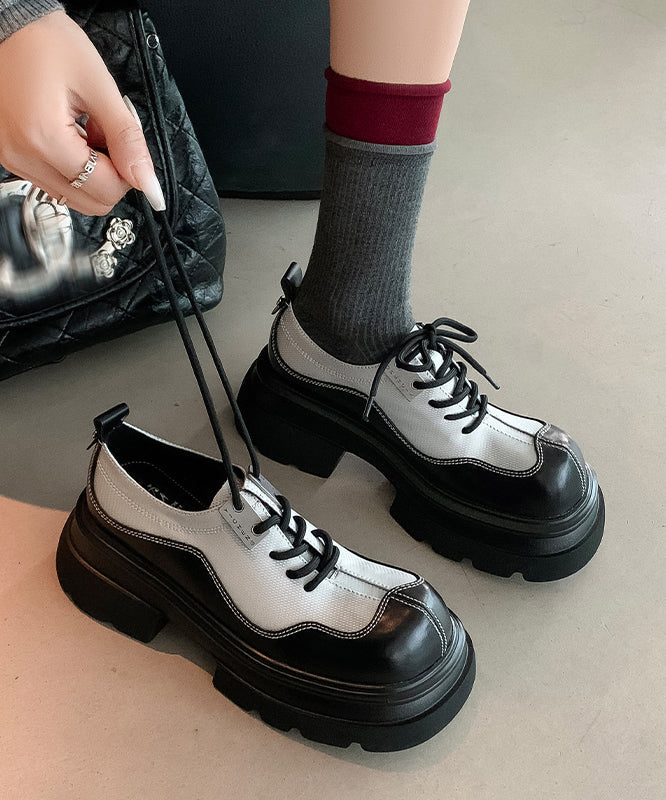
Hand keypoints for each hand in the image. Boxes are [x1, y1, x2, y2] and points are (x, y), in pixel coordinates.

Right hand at [0, 10, 164, 215]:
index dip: (127, 174)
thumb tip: (148, 183)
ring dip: (92, 173)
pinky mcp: (13, 158)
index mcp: (42, 138)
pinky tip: (72, 136)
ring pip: (75, 197)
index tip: (126, 146)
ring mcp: (14, 160)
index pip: (104, 190)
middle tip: (106, 136)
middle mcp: (23, 156)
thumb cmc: (49, 44)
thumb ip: (128, 140)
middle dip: (110, 175)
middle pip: (90, 201)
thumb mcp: (100, 88)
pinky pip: (57, 183)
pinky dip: (74, 168)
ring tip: (85, 131)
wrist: (10, 26)